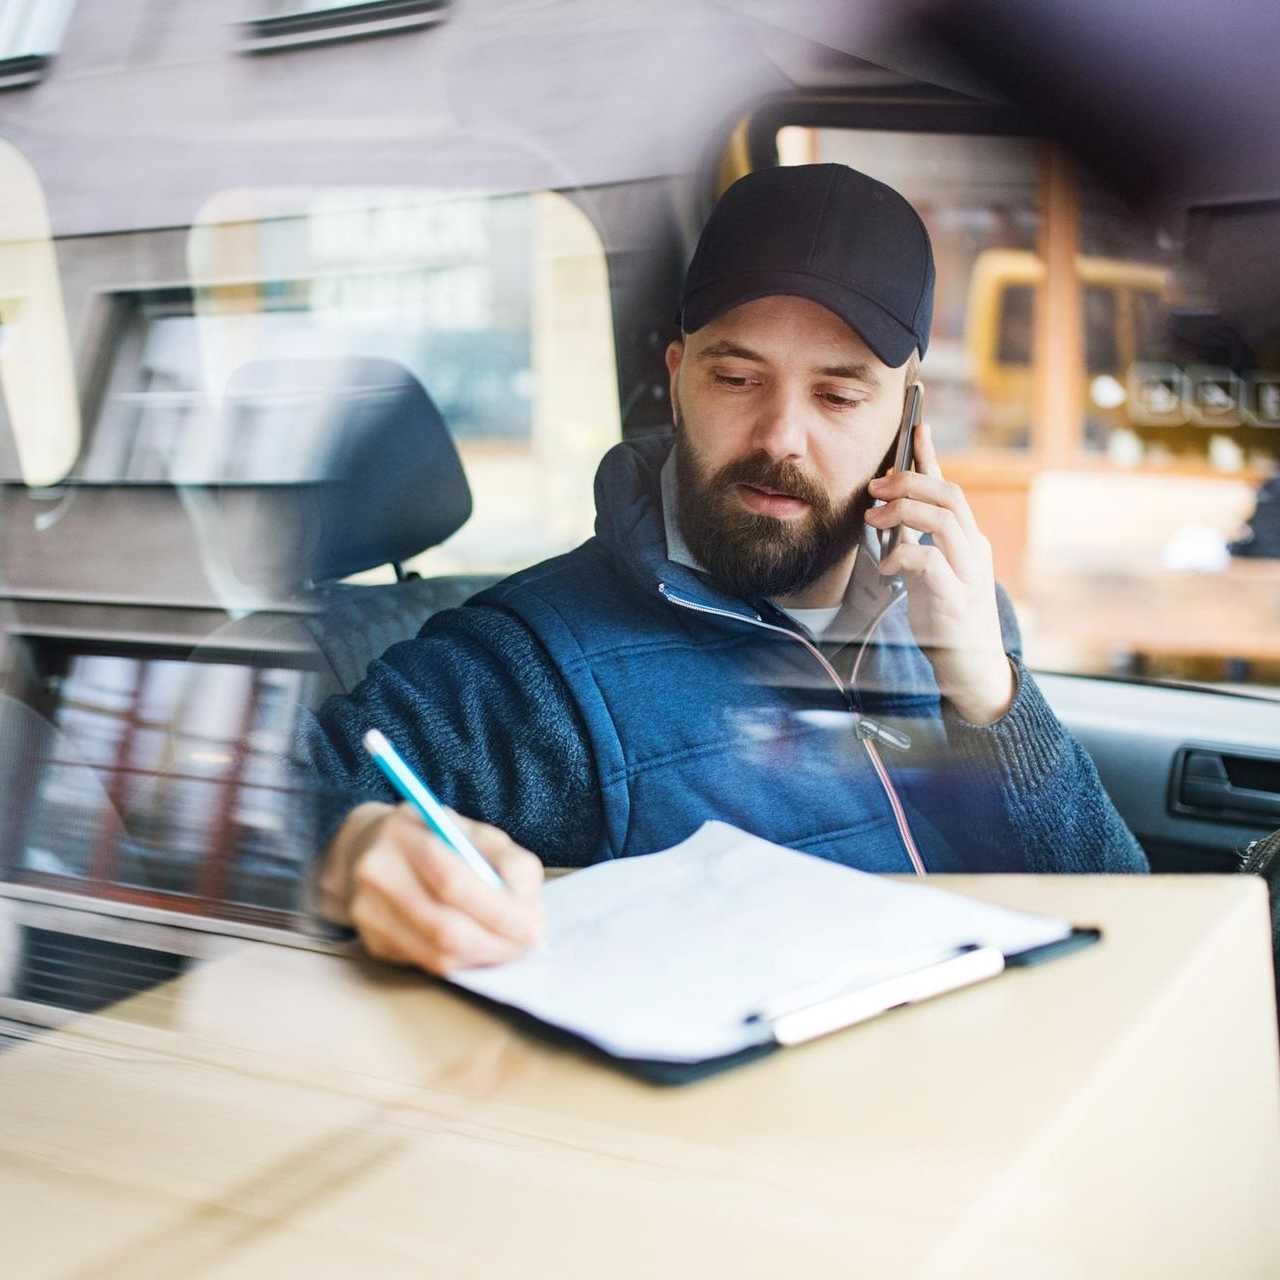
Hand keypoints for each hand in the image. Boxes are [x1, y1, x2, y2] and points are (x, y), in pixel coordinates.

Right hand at [317, 802, 545, 973]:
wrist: (366, 848)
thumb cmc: (432, 837)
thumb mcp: (471, 830)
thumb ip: (506, 859)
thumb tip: (526, 904)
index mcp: (403, 834)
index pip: (453, 882)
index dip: (498, 910)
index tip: (534, 924)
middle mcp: (377, 873)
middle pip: (443, 926)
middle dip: (496, 942)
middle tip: (528, 942)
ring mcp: (367, 912)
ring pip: (435, 953)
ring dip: (483, 956)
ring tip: (511, 946)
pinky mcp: (372, 941)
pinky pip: (427, 962)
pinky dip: (463, 960)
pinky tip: (481, 948)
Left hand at [863, 421, 1014, 724]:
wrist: (972, 668)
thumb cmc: (947, 619)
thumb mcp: (929, 574)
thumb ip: (915, 544)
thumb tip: (886, 516)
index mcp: (967, 540)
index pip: (950, 488)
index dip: (931, 456)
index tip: (916, 426)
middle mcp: (973, 550)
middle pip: (949, 496)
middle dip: (908, 482)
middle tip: (874, 487)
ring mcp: (968, 574)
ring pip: (943, 520)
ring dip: (903, 512)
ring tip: (873, 520)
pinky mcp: (955, 599)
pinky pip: (931, 563)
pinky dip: (905, 556)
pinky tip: (890, 566)